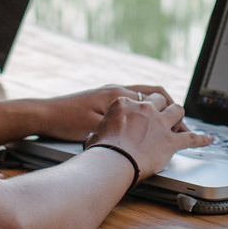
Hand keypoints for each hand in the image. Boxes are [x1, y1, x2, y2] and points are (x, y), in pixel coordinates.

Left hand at [34, 84, 177, 142]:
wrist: (44, 115)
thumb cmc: (69, 122)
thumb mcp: (100, 128)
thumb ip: (127, 129)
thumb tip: (149, 138)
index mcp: (120, 95)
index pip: (158, 97)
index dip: (173, 115)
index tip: (182, 131)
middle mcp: (118, 90)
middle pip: (155, 93)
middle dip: (171, 109)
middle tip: (181, 128)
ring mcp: (110, 94)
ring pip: (143, 97)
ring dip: (157, 110)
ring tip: (166, 127)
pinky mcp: (102, 101)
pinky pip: (131, 103)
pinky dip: (143, 111)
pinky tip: (143, 126)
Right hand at [83, 93, 212, 182]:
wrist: (113, 161)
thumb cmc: (101, 150)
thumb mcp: (95, 134)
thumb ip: (102, 132)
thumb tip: (95, 138)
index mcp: (125, 103)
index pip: (137, 100)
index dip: (141, 108)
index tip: (140, 115)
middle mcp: (145, 109)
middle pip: (159, 100)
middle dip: (162, 106)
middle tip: (161, 114)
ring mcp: (160, 124)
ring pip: (177, 111)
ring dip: (179, 115)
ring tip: (180, 120)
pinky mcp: (171, 140)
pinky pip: (191, 138)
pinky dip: (202, 139)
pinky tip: (208, 139)